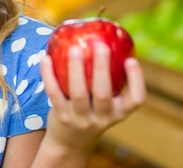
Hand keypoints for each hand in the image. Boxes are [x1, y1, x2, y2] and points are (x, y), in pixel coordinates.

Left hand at [40, 42, 146, 156]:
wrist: (71, 143)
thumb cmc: (92, 111)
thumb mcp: (107, 102)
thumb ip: (109, 78)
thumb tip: (108, 37)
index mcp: (119, 112)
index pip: (136, 100)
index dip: (136, 80)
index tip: (131, 59)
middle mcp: (103, 118)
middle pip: (104, 94)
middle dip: (102, 69)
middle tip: (101, 46)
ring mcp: (81, 119)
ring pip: (78, 94)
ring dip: (76, 70)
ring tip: (75, 48)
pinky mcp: (61, 117)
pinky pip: (54, 93)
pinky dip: (49, 75)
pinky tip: (46, 58)